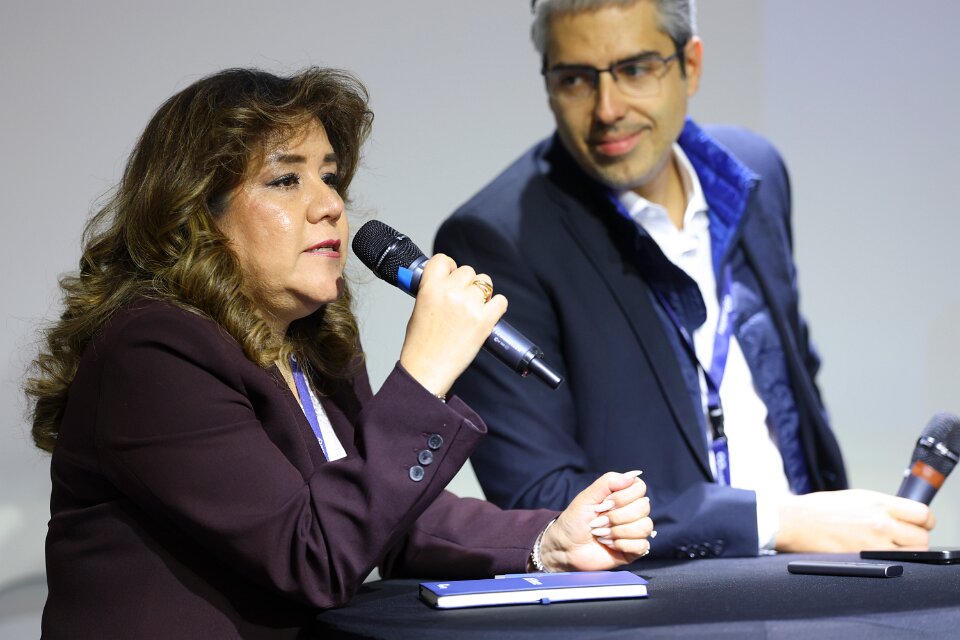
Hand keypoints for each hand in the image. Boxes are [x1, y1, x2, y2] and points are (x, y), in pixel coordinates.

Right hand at [398, 254, 506, 397]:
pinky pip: (500, 301)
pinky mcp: (484, 320)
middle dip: (467, 284)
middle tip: (462, 299)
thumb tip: (443, 283)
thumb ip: (431, 291)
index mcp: (430, 287)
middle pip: (468, 271)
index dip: (449, 267)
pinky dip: (496, 307)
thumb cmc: (420, 344)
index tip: (451, 274)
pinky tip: (488, 315)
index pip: (443, 259)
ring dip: (482, 293)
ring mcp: (469, 305)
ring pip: (485, 283)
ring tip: (475, 308)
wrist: (427, 369)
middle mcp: (450, 292)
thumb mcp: (418, 309)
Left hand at [538, 471, 652, 571]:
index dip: (622, 497)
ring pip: (645, 526)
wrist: (566, 546)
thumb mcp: (587, 497)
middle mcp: (632, 512)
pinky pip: (642, 545)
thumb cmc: (576, 520)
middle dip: (616, 516)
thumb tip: (633, 474)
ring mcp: (635, 531)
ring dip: (618, 531)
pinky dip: (622, 545)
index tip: (602, 505)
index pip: (640, 488)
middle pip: (644, 507)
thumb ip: (608, 483)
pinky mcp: (634, 550)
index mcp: (623, 496)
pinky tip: (608, 544)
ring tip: (600, 533)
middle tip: (597, 522)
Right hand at [775, 489, 935, 552]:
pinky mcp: (865, 560)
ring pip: (911, 554)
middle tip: (902, 538)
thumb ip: (881, 506)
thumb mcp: (856, 497)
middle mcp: (881, 523)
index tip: (920, 523)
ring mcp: (874, 544)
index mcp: (879, 503)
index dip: (924, 521)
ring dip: (905, 552)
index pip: (922, 514)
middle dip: (915, 538)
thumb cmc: (819, 508)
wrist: (796, 522)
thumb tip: (900, 514)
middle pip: (922, 537)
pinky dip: (889, 562)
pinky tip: (876, 556)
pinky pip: (892, 564)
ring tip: (888, 548)